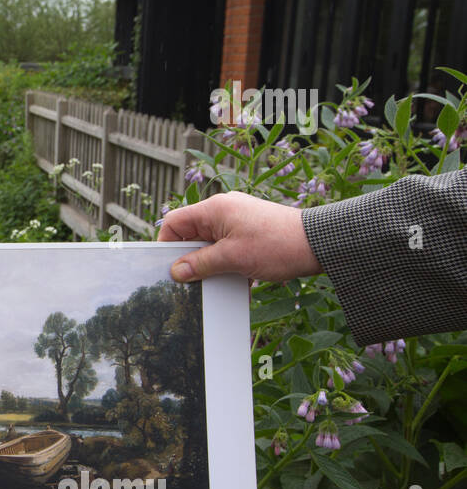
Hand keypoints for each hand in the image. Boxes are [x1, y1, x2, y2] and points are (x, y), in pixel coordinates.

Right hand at [157, 191, 322, 282]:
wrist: (322, 243)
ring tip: (217, 280)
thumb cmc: (279, 244)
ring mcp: (238, 220)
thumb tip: (177, 271)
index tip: (169, 267)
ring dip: (211, 263)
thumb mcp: (233, 258)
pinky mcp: (251, 232)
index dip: (167, 244)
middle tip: (192, 279)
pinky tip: (235, 280)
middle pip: (192, 234)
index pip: (175, 222)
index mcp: (215, 208)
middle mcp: (224, 210)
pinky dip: (227, 264)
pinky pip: (228, 248)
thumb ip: (201, 264)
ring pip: (210, 244)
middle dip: (190, 258)